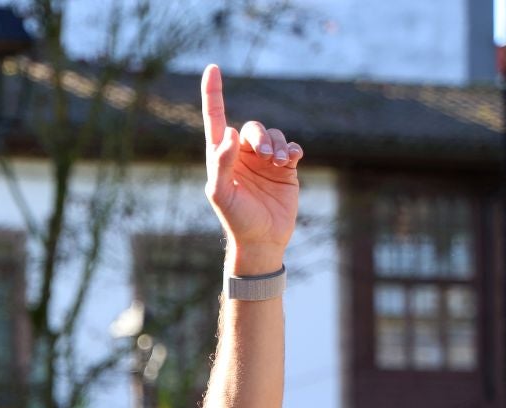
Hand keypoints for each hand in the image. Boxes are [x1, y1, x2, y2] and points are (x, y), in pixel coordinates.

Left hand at [201, 65, 301, 269]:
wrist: (263, 240)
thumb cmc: (236, 219)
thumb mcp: (222, 193)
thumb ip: (222, 163)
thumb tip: (228, 134)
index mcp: (222, 157)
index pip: (216, 119)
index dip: (214, 94)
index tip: (212, 68)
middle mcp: (242, 155)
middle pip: (253, 127)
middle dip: (262, 136)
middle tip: (267, 156)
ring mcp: (265, 161)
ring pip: (275, 135)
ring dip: (279, 145)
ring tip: (279, 164)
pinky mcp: (285, 168)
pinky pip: (292, 146)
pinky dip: (293, 149)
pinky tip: (292, 161)